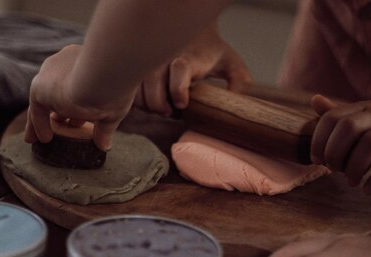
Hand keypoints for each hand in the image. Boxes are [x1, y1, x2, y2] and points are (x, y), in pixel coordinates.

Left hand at [25, 44, 134, 150]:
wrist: (105, 76)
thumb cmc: (116, 88)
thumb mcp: (113, 109)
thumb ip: (105, 127)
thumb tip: (105, 146)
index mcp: (84, 60)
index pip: (76, 82)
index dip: (77, 101)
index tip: (81, 117)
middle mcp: (65, 62)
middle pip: (58, 90)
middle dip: (60, 109)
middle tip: (63, 126)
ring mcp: (51, 73)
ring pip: (45, 100)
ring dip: (45, 119)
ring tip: (46, 138)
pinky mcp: (41, 86)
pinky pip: (37, 109)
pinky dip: (39, 125)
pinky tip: (45, 139)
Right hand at [133, 22, 249, 115]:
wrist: (189, 31)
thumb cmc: (209, 51)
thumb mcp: (229, 62)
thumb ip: (239, 80)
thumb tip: (237, 100)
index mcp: (188, 57)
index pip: (179, 70)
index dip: (178, 89)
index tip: (183, 104)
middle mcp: (163, 58)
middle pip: (152, 87)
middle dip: (161, 106)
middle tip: (173, 112)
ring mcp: (148, 64)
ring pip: (139, 93)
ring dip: (150, 106)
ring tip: (165, 107)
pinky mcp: (137, 70)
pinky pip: (131, 93)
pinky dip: (141, 103)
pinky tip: (154, 102)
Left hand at [310, 95, 370, 193]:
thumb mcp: (368, 119)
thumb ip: (342, 114)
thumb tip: (315, 100)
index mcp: (367, 106)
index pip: (333, 117)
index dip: (318, 140)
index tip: (317, 160)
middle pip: (349, 128)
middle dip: (334, 153)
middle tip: (334, 170)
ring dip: (354, 167)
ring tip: (351, 182)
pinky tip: (368, 189)